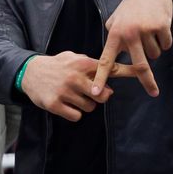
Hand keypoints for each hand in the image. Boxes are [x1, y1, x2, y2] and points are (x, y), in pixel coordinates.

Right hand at [21, 51, 138, 121]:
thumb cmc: (56, 65)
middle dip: (99, 96)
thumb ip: (91, 65)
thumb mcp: (73, 57)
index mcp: (81, 64)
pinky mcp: (54, 104)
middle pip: (103, 96)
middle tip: (87, 91)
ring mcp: (64, 91)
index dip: (128, 70)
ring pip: (90, 107)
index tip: (144, 71)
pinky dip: (73, 112)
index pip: (109, 68)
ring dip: (84, 104)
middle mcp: (74, 77)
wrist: (28, 72)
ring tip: (71, 95)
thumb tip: (110, 73)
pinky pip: (76, 116)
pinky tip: (64, 103)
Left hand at [93, 0, 169, 97]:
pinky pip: (166, 45)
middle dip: (147, 81)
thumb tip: (114, 59)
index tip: (96, 93)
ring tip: (149, 31)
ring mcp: (146, 30)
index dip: (101, 78)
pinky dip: (164, 40)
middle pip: (139, 65)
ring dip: (154, 49)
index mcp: (114, 34)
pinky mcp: (161, 26)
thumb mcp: (115, 20)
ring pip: (155, 54)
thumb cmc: (130, 7)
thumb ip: (114, 39)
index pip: (106, 60)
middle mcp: (129, 33)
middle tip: (154, 92)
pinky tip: (159, 27)